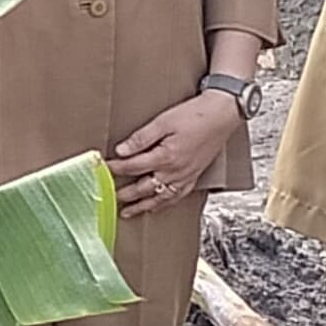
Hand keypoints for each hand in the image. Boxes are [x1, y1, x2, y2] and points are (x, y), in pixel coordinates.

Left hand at [110, 91, 244, 216]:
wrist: (223, 114)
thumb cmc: (196, 115)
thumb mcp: (164, 121)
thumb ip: (141, 138)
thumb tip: (121, 151)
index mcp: (166, 157)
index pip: (133, 167)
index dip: (116, 169)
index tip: (103, 169)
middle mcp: (175, 172)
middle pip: (144, 188)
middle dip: (125, 194)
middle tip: (110, 198)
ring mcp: (186, 176)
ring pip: (160, 198)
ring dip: (142, 206)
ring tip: (128, 212)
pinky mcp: (194, 176)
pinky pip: (177, 196)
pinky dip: (164, 204)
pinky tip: (157, 206)